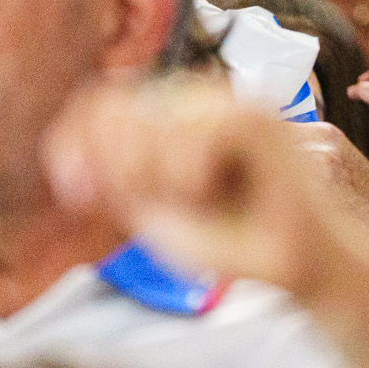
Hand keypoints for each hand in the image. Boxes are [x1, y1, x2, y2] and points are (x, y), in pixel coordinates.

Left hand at [47, 77, 368, 309]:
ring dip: (156, 175)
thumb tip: (73, 144)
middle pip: (112, 110)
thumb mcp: (151, 209)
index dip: (72, 143)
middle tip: (158, 203)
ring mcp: (224, 103)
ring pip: (147, 122)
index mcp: (165, 119)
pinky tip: (209, 188)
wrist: (296, 266)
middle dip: (119, 171)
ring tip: (195, 198)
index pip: (98, 104)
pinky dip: (189, 172)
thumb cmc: (233, 241)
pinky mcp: (254, 115)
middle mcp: (192, 101)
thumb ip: (114, 174)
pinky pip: (190, 133)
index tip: (81, 195)